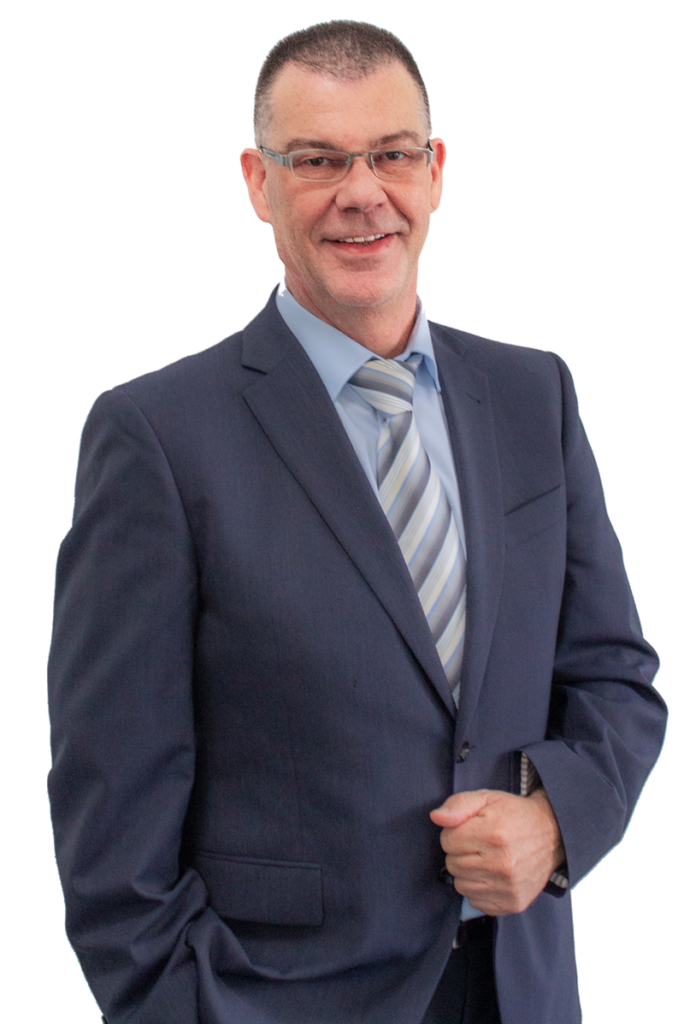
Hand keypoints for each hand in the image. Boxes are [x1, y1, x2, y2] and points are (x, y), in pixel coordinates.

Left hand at [429, 788, 565, 915]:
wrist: (552, 834)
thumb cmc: (513, 815)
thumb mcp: (486, 798)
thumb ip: (458, 805)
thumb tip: (436, 817)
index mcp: (493, 834)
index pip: (447, 841)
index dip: (454, 833)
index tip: (470, 829)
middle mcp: (502, 863)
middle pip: (452, 864)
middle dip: (460, 852)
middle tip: (479, 844)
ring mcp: (509, 887)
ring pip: (461, 886)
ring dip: (467, 872)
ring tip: (485, 859)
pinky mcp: (514, 903)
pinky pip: (476, 902)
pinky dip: (479, 890)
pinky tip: (492, 875)